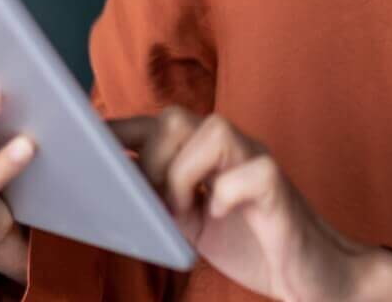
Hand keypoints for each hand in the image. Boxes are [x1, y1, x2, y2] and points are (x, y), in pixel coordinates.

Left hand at [109, 107, 391, 301]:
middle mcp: (231, 147)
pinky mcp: (279, 189)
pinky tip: (219, 216)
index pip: (153, 124)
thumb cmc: (249, 242)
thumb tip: (108, 183)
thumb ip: (158, 195)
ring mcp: (257, 162)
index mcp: (205, 152)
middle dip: (153, 163)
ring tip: (185, 213)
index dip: (116, 129)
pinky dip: (226, 194)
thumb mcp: (190, 219)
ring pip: (212, 131)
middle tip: (160, 207)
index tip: (80, 144)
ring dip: (184, 175)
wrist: (311, 273)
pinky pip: (250, 173)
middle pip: (175, 119)